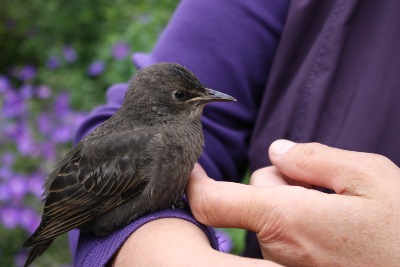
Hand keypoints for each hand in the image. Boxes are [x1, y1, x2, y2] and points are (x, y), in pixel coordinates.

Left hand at [187, 140, 399, 265]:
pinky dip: (300, 221)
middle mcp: (277, 246)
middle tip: (326, 185)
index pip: (214, 202)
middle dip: (282, 179)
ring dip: (295, 201)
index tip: (188, 166)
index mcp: (285, 219)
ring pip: (272, 213)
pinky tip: (335, 226)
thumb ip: (313, 159)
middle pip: (256, 194)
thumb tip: (277, 150)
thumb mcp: (368, 177)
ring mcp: (286, 262)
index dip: (194, 182)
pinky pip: (286, 233)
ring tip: (340, 209)